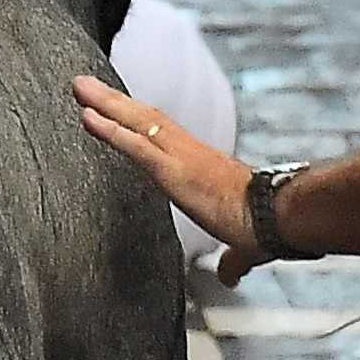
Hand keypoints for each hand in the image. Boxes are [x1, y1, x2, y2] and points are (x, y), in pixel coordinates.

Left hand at [73, 72, 260, 274]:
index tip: (116, 108)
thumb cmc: (269, 228)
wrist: (281, 219)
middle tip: (84, 84)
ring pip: (138, 122)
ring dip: (105, 103)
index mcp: (202, 166)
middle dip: (114, 100)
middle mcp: (189, 153)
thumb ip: (233, 259)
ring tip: (78, 86)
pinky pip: (136, 146)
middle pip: (145, 117)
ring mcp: (181, 158)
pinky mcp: (175, 171)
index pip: (164, 137)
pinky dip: (110, 130)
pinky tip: (87, 117)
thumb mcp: (243, 245)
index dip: (139, 122)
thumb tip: (233, 275)